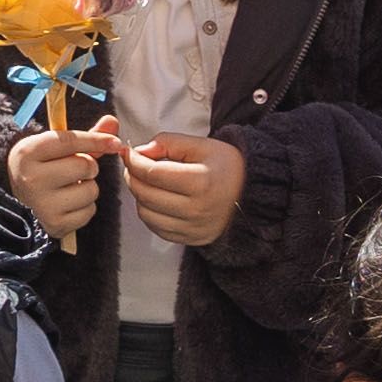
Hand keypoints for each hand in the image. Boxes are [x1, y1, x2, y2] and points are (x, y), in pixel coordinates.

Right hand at [2, 124, 103, 241]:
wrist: (18, 201)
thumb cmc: (42, 168)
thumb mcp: (54, 148)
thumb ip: (85, 136)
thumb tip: (112, 122)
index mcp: (28, 152)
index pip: (70, 141)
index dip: (96, 140)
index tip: (115, 142)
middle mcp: (31, 178)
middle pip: (85, 165)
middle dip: (88, 167)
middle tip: (74, 170)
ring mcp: (42, 204)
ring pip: (91, 190)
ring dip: (88, 188)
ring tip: (70, 188)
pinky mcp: (55, 224)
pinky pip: (89, 212)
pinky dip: (85, 207)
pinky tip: (69, 204)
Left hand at [116, 129, 249, 247]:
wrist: (252, 195)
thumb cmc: (228, 167)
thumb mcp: (202, 145)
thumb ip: (169, 142)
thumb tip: (141, 151)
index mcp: (200, 182)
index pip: (151, 173)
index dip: (134, 161)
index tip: (128, 153)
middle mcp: (196, 209)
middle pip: (145, 194)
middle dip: (133, 177)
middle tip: (134, 165)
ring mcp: (193, 228)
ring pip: (146, 214)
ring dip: (140, 196)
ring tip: (147, 182)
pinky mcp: (191, 239)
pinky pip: (157, 229)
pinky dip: (150, 213)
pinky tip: (157, 199)